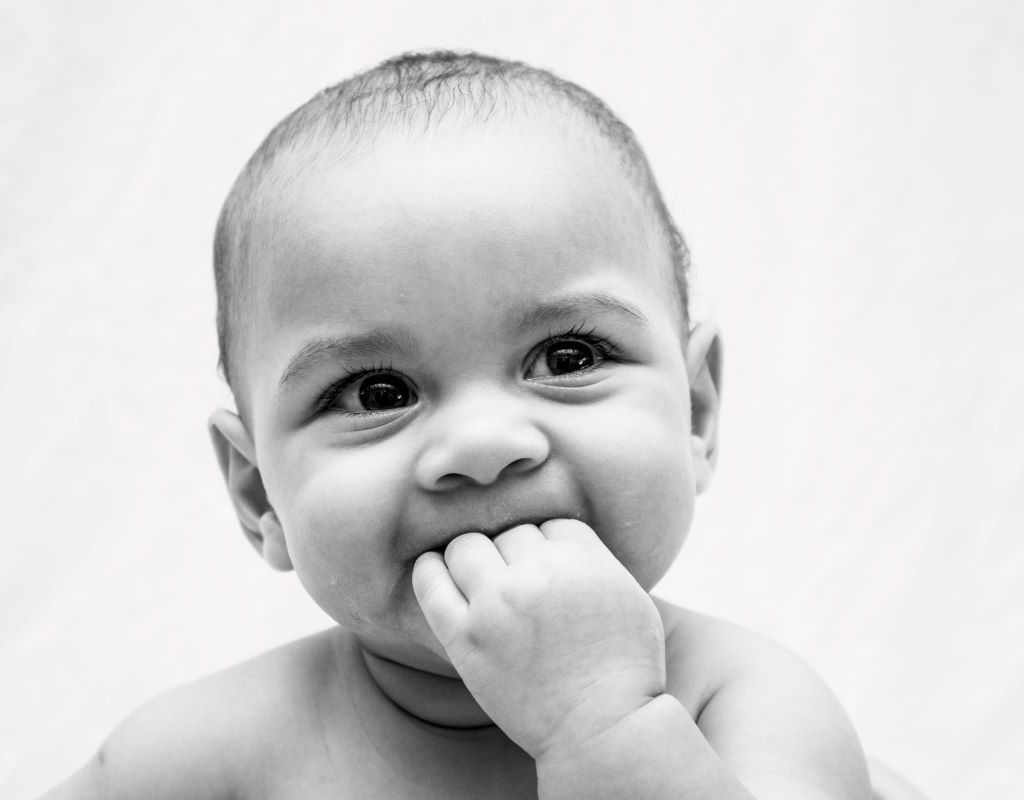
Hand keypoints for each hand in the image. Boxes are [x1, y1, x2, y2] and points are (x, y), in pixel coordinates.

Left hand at [412, 519, 666, 758]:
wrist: (603, 729)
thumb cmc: (624, 668)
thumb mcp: (630, 595)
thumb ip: (594, 557)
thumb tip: (555, 535)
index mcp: (581, 559)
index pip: (550, 524)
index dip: (550, 546)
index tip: (550, 572)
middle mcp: (537, 573)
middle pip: (510, 533)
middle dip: (516, 554)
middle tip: (521, 584)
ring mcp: (498, 604)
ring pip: (466, 546)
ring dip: (473, 557)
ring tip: (478, 577)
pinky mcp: (467, 638)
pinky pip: (431, 586)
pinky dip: (428, 571)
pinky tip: (432, 568)